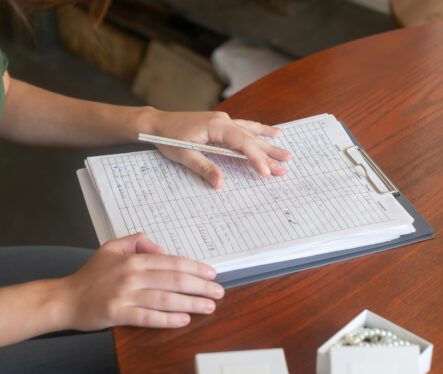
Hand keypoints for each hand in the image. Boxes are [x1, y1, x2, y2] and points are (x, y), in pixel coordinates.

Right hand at [60, 233, 224, 330]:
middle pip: (173, 280)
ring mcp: (125, 295)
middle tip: (219, 293)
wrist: (65, 298)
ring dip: (190, 303)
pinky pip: (147, 317)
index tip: (212, 274)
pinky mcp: (117, 313)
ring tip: (209, 307)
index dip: (195, 268)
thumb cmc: (91, 275)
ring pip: (165, 298)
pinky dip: (167, 319)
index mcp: (133, 258)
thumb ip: (137, 242)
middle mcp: (131, 274)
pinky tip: (183, 320)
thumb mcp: (112, 247)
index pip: (171, 262)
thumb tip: (161, 249)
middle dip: (200, 286)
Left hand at [145, 110, 291, 188]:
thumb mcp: (184, 156)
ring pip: (251, 132)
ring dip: (268, 142)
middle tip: (286, 165)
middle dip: (268, 153)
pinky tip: (272, 132)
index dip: (255, 158)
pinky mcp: (220, 123)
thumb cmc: (167, 138)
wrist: (157, 123)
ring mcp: (223, 120)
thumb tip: (221, 184)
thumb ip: (205, 168)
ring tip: (286, 150)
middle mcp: (223, 120)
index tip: (265, 172)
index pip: (241, 143)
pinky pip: (245, 127)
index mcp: (215, 126)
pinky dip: (259, 131)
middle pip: (251, 138)